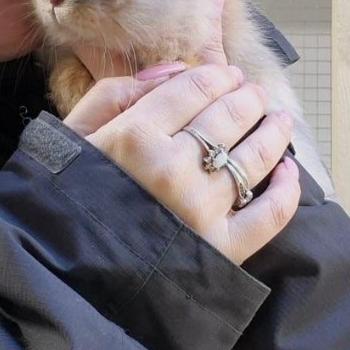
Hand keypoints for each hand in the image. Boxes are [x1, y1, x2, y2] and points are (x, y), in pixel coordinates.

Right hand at [62, 0, 299, 263]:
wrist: (61, 278)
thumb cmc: (63, 203)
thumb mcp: (70, 137)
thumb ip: (115, 95)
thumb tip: (170, 71)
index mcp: (134, 136)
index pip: (193, 88)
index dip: (216, 76)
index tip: (227, 75)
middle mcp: (173, 169)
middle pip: (229, 116)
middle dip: (247, 98)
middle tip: (253, 94)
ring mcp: (201, 210)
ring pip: (254, 157)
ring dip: (273, 132)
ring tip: (279, 120)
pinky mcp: (221, 250)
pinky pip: (269, 213)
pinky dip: (286, 189)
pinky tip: (287, 171)